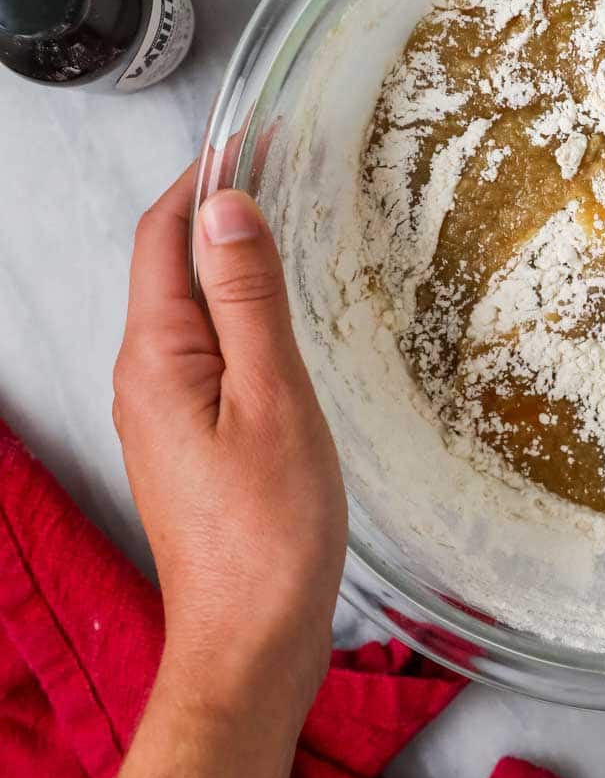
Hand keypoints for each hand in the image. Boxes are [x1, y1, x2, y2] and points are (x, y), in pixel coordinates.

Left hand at [113, 166, 346, 729]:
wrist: (250, 642)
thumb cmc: (269, 533)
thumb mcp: (272, 399)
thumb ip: (248, 300)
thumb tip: (227, 208)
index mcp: (156, 359)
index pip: (163, 237)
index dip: (204, 177)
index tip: (255, 135)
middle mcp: (144, 379)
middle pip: (167, 266)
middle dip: (216, 209)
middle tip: (281, 164)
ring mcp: (162, 414)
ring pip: (187, 310)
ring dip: (227, 259)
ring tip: (286, 222)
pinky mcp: (187, 442)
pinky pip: (203, 352)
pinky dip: (237, 312)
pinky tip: (279, 314)